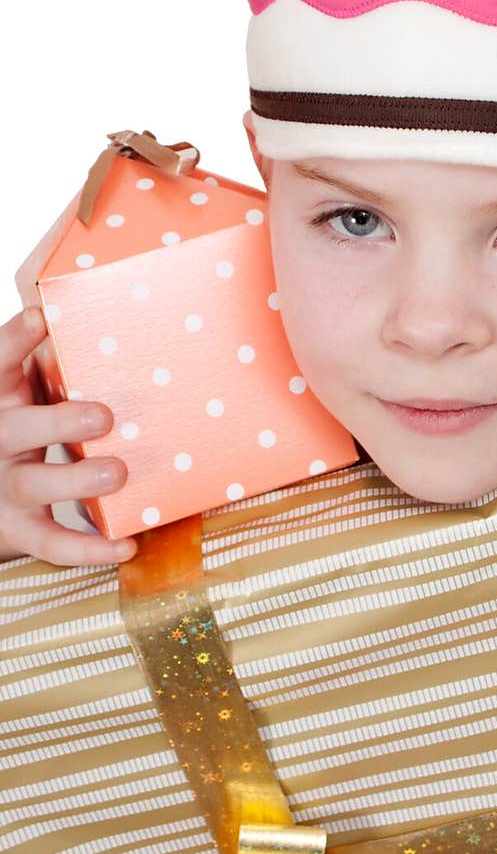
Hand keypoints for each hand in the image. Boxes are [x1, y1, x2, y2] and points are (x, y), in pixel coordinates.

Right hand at [0, 307, 137, 565]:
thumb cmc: (22, 425)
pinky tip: (126, 544)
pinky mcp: (17, 530)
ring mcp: (3, 487)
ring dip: (76, 481)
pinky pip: (52, 544)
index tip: (39, 319)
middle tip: (103, 415)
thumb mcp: (23, 390)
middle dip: (58, 422)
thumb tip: (97, 304)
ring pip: (32, 484)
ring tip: (116, 472)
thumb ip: (47, 358)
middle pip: (14, 430)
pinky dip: (89, 549)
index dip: (13, 341)